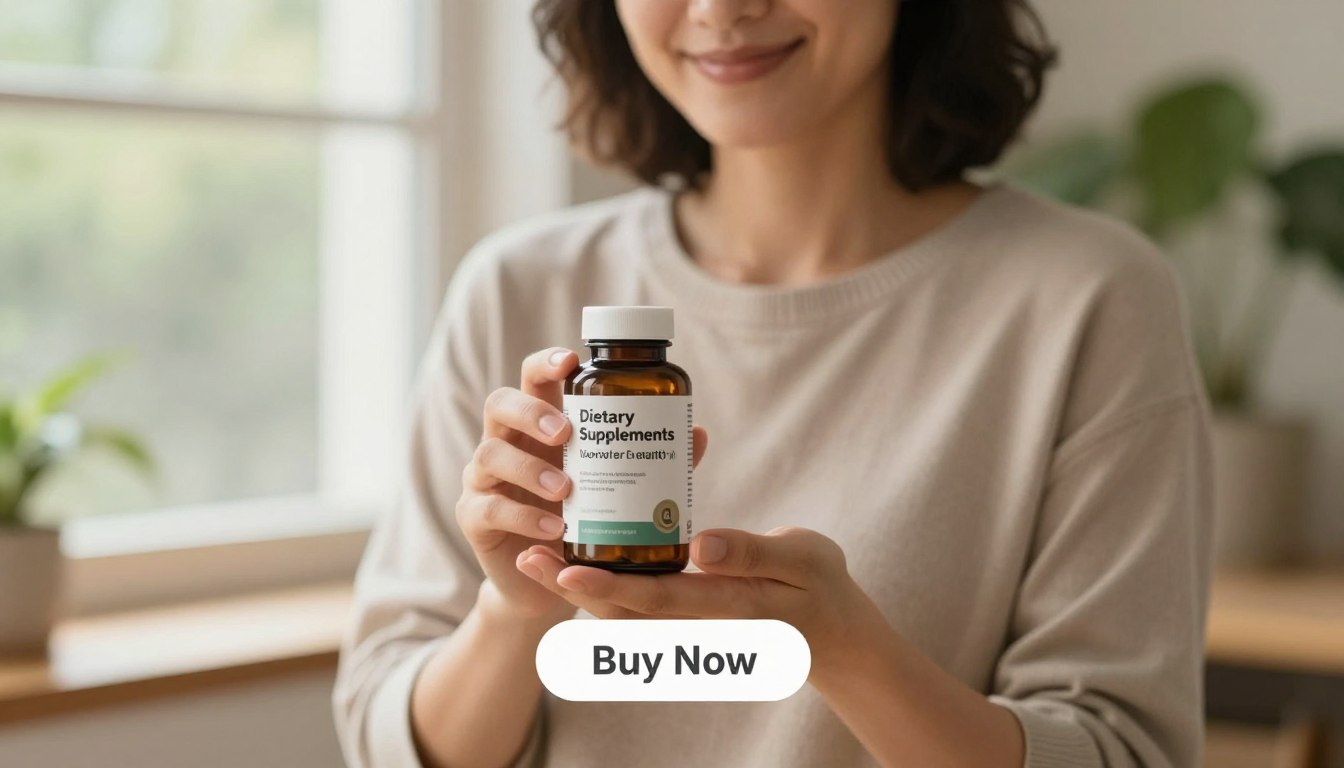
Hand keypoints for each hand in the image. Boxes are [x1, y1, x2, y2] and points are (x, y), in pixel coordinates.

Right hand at [458, 347, 707, 626]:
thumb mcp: (615, 487)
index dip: (546, 363)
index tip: (571, 361)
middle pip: (499, 404)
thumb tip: (698, 433)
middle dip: (530, 412)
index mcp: (538, 424)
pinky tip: (555, 527)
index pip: (532, 379)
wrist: (547, 582)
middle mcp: (506, 442)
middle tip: (566, 433)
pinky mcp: (475, 517)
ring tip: (567, 490)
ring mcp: (484, 479)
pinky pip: (489, 508)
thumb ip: (651, 461)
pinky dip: (523, 516)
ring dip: (529, 469)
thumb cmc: (582, 519)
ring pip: (489, 455)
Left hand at [515, 526, 889, 679]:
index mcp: (725, 602)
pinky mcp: (687, 609)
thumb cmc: (821, 587)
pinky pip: (636, 603)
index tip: (564, 567)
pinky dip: (603, 583)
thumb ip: (753, 552)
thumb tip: (700, 547)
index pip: (655, 597)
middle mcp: (697, 618)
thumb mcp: (802, 559)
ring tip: (535, 556)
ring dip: (577, 587)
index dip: (606, 584)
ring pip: (622, 609)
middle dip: (571, 585)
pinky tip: (577, 556)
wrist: (834, 631)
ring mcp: (689, 619)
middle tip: (526, 557)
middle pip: (622, 609)